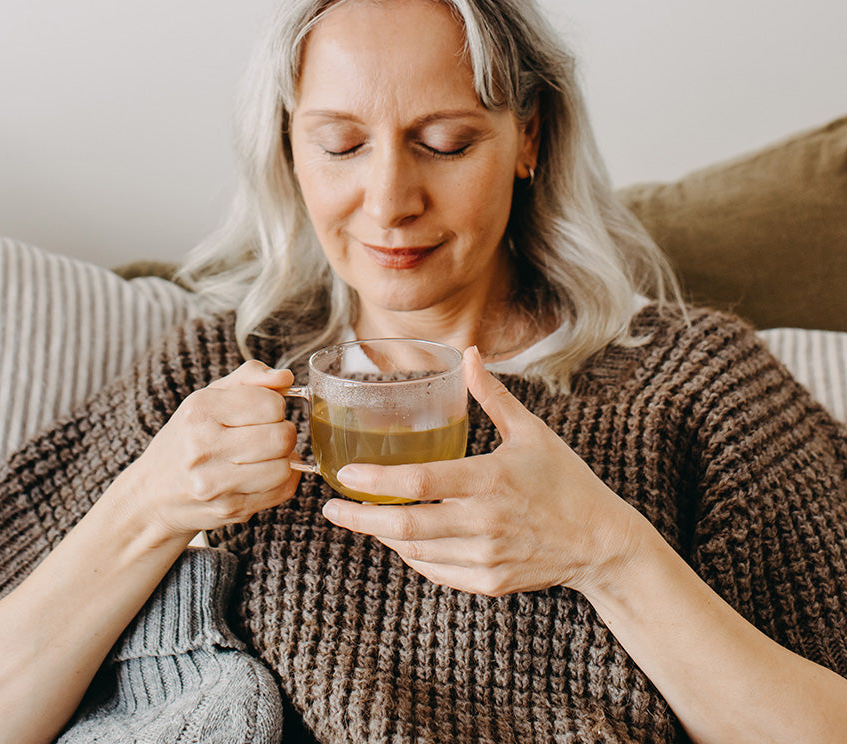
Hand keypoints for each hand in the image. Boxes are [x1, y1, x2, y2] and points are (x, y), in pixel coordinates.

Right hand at [132, 360, 300, 537]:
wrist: (153, 493)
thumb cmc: (188, 437)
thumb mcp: (211, 396)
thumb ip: (250, 376)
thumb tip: (286, 377)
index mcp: (200, 409)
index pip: (270, 404)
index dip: (275, 405)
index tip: (261, 411)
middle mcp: (203, 446)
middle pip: (282, 437)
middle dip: (283, 432)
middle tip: (267, 434)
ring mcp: (214, 482)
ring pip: (284, 467)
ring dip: (283, 460)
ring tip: (263, 456)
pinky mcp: (228, 508)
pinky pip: (282, 491)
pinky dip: (280, 481)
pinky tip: (260, 475)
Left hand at [320, 347, 639, 596]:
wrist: (603, 543)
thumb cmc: (566, 481)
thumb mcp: (532, 432)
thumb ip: (493, 396)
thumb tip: (468, 354)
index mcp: (491, 479)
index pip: (420, 482)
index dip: (378, 481)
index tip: (346, 475)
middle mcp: (485, 523)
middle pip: (406, 526)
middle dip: (361, 519)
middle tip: (332, 509)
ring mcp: (487, 558)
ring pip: (417, 551)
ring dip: (385, 536)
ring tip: (363, 519)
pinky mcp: (490, 582)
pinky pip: (438, 571)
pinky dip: (414, 556)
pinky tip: (402, 540)